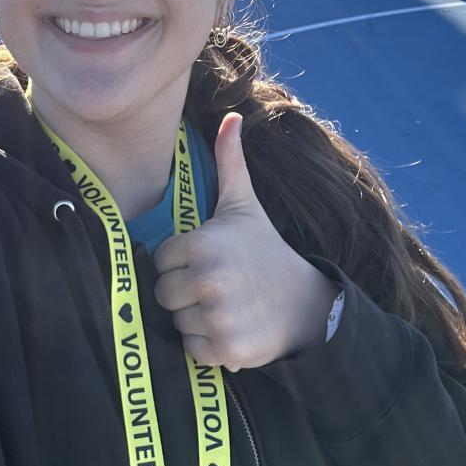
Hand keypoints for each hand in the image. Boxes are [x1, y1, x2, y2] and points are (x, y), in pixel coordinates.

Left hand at [153, 113, 338, 370]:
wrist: (305, 303)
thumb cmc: (264, 250)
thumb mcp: (244, 205)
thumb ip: (229, 161)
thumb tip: (231, 115)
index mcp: (201, 244)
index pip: (160, 260)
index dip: (181, 261)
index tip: (207, 260)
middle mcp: (207, 280)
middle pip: (163, 294)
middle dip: (184, 292)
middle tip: (215, 285)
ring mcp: (217, 317)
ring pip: (176, 322)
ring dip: (195, 319)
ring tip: (224, 305)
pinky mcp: (225, 351)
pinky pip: (191, 350)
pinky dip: (205, 346)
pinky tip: (228, 328)